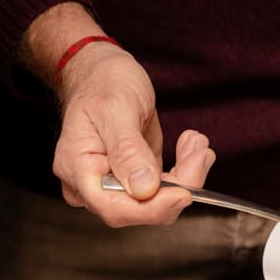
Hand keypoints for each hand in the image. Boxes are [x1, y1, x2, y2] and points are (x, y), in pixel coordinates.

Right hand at [53, 44, 214, 226]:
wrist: (103, 71)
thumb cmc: (102, 82)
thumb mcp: (115, 108)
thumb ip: (127, 151)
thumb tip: (144, 189)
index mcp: (78, 169)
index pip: (113, 207)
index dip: (151, 207)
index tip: (184, 193)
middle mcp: (93, 183)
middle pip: (139, 208)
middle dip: (178, 186)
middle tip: (200, 153)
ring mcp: (115, 183)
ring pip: (158, 201)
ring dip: (186, 176)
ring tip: (197, 144)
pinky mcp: (135, 179)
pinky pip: (164, 189)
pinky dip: (184, 171)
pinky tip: (190, 147)